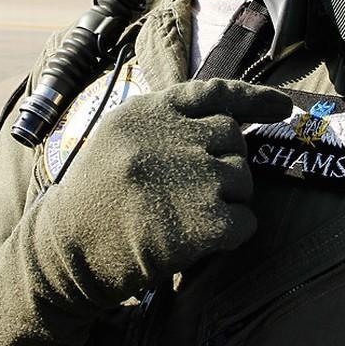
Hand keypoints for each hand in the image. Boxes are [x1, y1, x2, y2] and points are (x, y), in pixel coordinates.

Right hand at [0, 79, 291, 345]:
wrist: (62, 253)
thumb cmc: (94, 197)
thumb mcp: (122, 137)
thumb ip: (168, 123)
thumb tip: (233, 120)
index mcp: (148, 111)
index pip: (214, 92)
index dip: (253, 98)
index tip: (282, 107)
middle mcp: (170, 135)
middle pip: (232, 137)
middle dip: (227, 162)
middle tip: (198, 190)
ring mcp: (187, 175)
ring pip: (242, 177)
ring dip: (229, 199)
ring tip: (190, 216)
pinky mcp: (199, 219)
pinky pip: (245, 220)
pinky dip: (235, 232)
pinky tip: (206, 239)